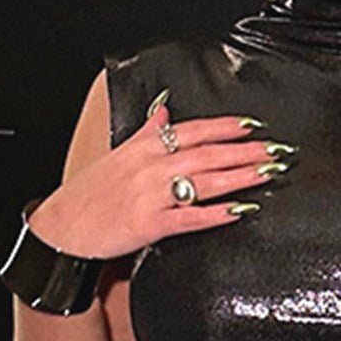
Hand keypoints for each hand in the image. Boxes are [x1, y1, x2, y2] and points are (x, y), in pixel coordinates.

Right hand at [28, 100, 293, 259]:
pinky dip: (216, 214)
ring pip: (203, 182)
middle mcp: (150, 167)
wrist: (65, 227)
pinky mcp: (150, 224)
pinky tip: (239, 211)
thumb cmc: (91, 193)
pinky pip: (190, 218)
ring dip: (239, 177)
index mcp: (144, 148)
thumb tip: (163, 113)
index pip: (192, 130)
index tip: (253, 125)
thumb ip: (145, 133)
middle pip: (206, 154)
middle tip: (275, 150)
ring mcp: (151, 196)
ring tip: (266, 173)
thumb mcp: (118, 155)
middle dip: (244, 151)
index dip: (224, 127)